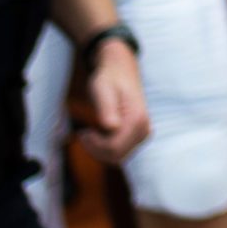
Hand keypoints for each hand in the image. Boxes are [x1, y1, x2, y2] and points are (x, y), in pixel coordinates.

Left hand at [78, 43, 150, 163]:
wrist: (121, 70)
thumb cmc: (108, 78)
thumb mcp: (102, 89)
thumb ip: (106, 108)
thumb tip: (111, 127)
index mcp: (137, 119)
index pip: (114, 148)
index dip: (94, 145)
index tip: (82, 132)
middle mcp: (144, 129)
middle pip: (117, 156)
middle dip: (96, 150)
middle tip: (83, 134)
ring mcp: (143, 133)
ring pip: (118, 157)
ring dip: (100, 150)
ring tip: (89, 133)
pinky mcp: (138, 135)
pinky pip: (121, 152)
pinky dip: (106, 148)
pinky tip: (97, 134)